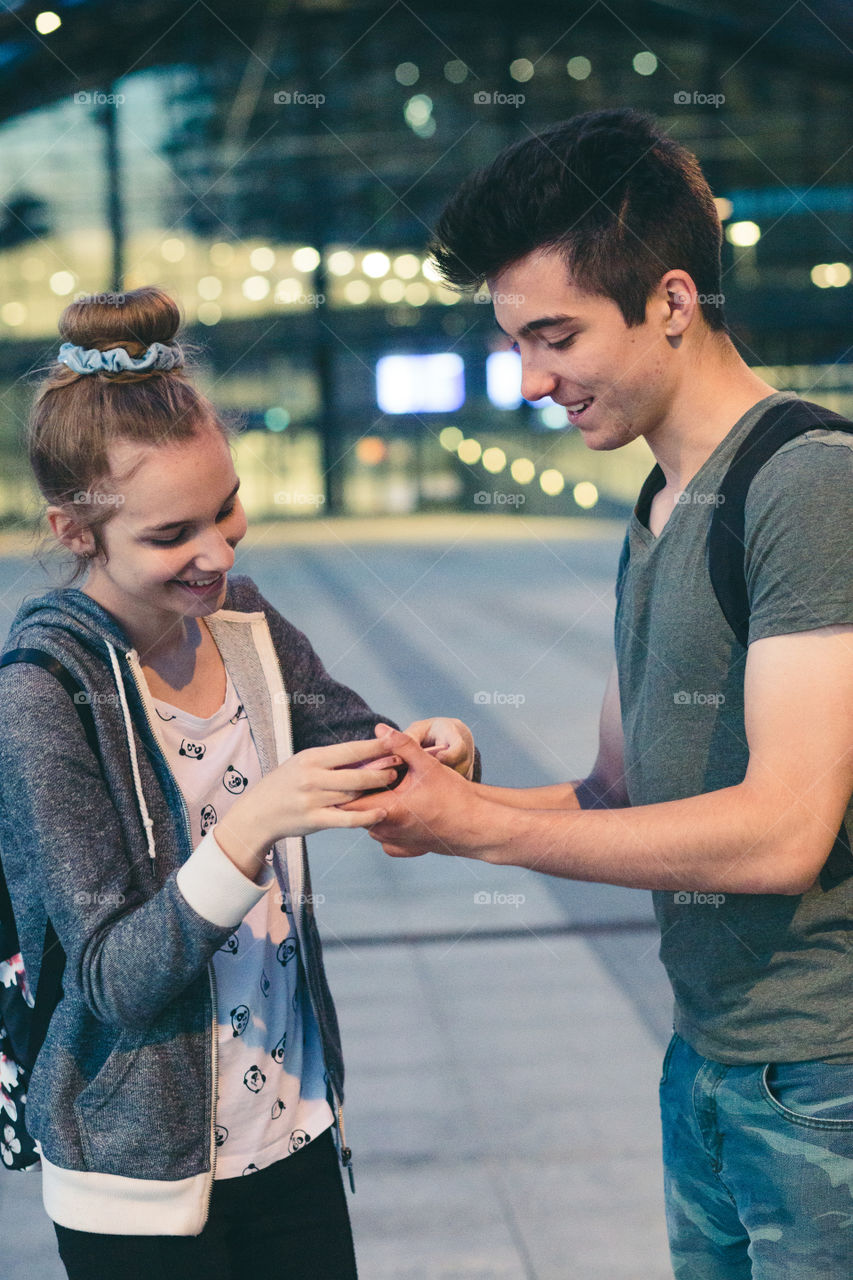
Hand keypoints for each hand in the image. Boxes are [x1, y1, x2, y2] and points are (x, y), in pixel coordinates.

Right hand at [220, 739, 400, 869]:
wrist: (258, 813)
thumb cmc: (285, 784)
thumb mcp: (303, 763)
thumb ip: (331, 760)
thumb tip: (366, 752)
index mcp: (311, 758)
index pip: (350, 750)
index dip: (375, 747)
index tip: (395, 742)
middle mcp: (312, 777)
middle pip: (357, 773)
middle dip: (382, 770)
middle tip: (400, 767)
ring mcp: (313, 800)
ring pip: (354, 794)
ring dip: (377, 790)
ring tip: (395, 785)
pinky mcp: (315, 820)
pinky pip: (346, 818)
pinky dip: (366, 816)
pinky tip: (382, 812)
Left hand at [343, 728, 484, 858]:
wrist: (476, 825)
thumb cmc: (454, 796)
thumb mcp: (427, 765)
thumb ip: (401, 744)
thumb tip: (380, 729)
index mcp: (387, 810)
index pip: (348, 800)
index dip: (350, 783)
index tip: (357, 770)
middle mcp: (385, 832)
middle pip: (357, 810)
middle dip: (361, 792)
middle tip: (372, 774)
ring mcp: (393, 843)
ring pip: (369, 821)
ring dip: (373, 806)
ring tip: (387, 789)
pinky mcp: (402, 849)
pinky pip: (383, 834)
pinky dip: (386, 821)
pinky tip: (399, 808)